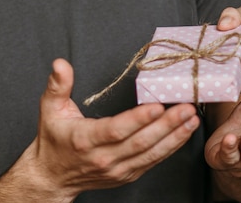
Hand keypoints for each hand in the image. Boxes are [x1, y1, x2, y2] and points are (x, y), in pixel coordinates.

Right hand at [21, 59, 200, 199]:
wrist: (52, 177)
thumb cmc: (53, 138)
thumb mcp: (49, 108)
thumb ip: (57, 84)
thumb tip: (60, 63)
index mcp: (85, 139)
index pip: (116, 130)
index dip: (138, 119)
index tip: (156, 106)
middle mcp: (104, 158)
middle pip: (140, 142)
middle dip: (167, 125)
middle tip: (186, 108)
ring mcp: (117, 169)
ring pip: (150, 154)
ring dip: (174, 137)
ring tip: (191, 119)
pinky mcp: (126, 175)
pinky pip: (151, 162)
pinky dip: (169, 148)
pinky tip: (182, 134)